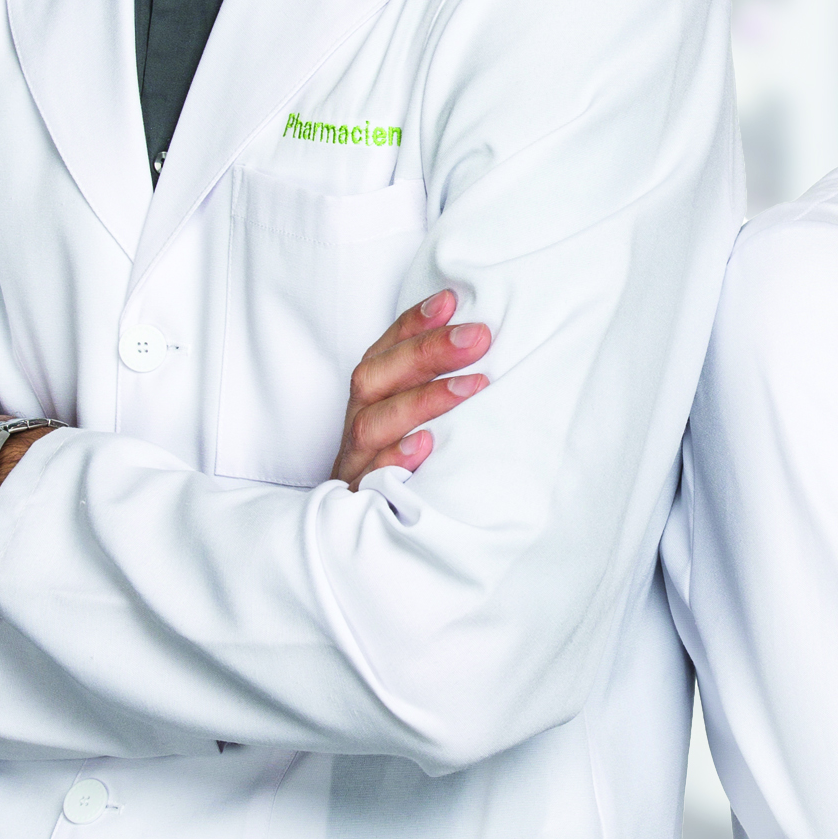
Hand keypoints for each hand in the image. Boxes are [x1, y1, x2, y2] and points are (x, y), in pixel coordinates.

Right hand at [333, 290, 490, 490]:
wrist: (365, 539)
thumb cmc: (405, 463)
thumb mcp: (420, 417)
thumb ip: (438, 381)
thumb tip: (482, 337)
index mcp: (371, 396)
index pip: (386, 349)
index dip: (414, 323)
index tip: (451, 300)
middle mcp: (358, 422)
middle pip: (375, 378)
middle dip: (426, 353)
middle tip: (478, 337)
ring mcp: (354, 463)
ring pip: (372, 424)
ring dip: (422, 401)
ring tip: (470, 387)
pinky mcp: (358, 501)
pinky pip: (369, 479)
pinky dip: (395, 459)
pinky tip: (426, 446)